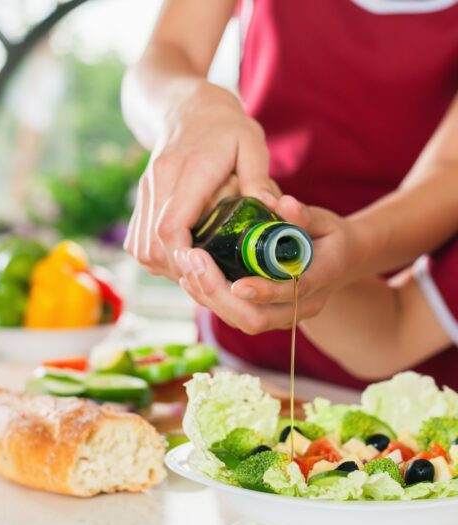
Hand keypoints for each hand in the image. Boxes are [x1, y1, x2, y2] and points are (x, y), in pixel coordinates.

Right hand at [123, 82, 280, 279]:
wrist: (185, 106)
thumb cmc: (224, 126)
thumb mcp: (251, 143)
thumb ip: (259, 178)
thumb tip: (272, 210)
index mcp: (187, 171)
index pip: (171, 227)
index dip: (184, 258)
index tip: (205, 270)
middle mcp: (159, 183)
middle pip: (153, 246)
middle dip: (178, 269)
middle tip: (208, 274)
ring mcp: (145, 192)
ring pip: (141, 248)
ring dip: (165, 266)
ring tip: (196, 267)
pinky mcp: (141, 199)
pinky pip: (137, 240)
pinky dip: (155, 256)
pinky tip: (179, 254)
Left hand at [175, 196, 356, 334]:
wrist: (340, 262)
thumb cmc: (327, 237)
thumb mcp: (322, 221)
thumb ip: (303, 215)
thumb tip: (280, 202)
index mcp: (321, 280)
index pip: (291, 292)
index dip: (263, 291)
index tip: (235, 283)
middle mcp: (301, 306)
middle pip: (257, 318)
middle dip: (219, 294)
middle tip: (192, 260)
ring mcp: (282, 316)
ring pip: (242, 321)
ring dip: (208, 296)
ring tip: (185, 265)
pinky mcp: (265, 315)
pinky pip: (235, 316)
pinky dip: (209, 298)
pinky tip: (189, 277)